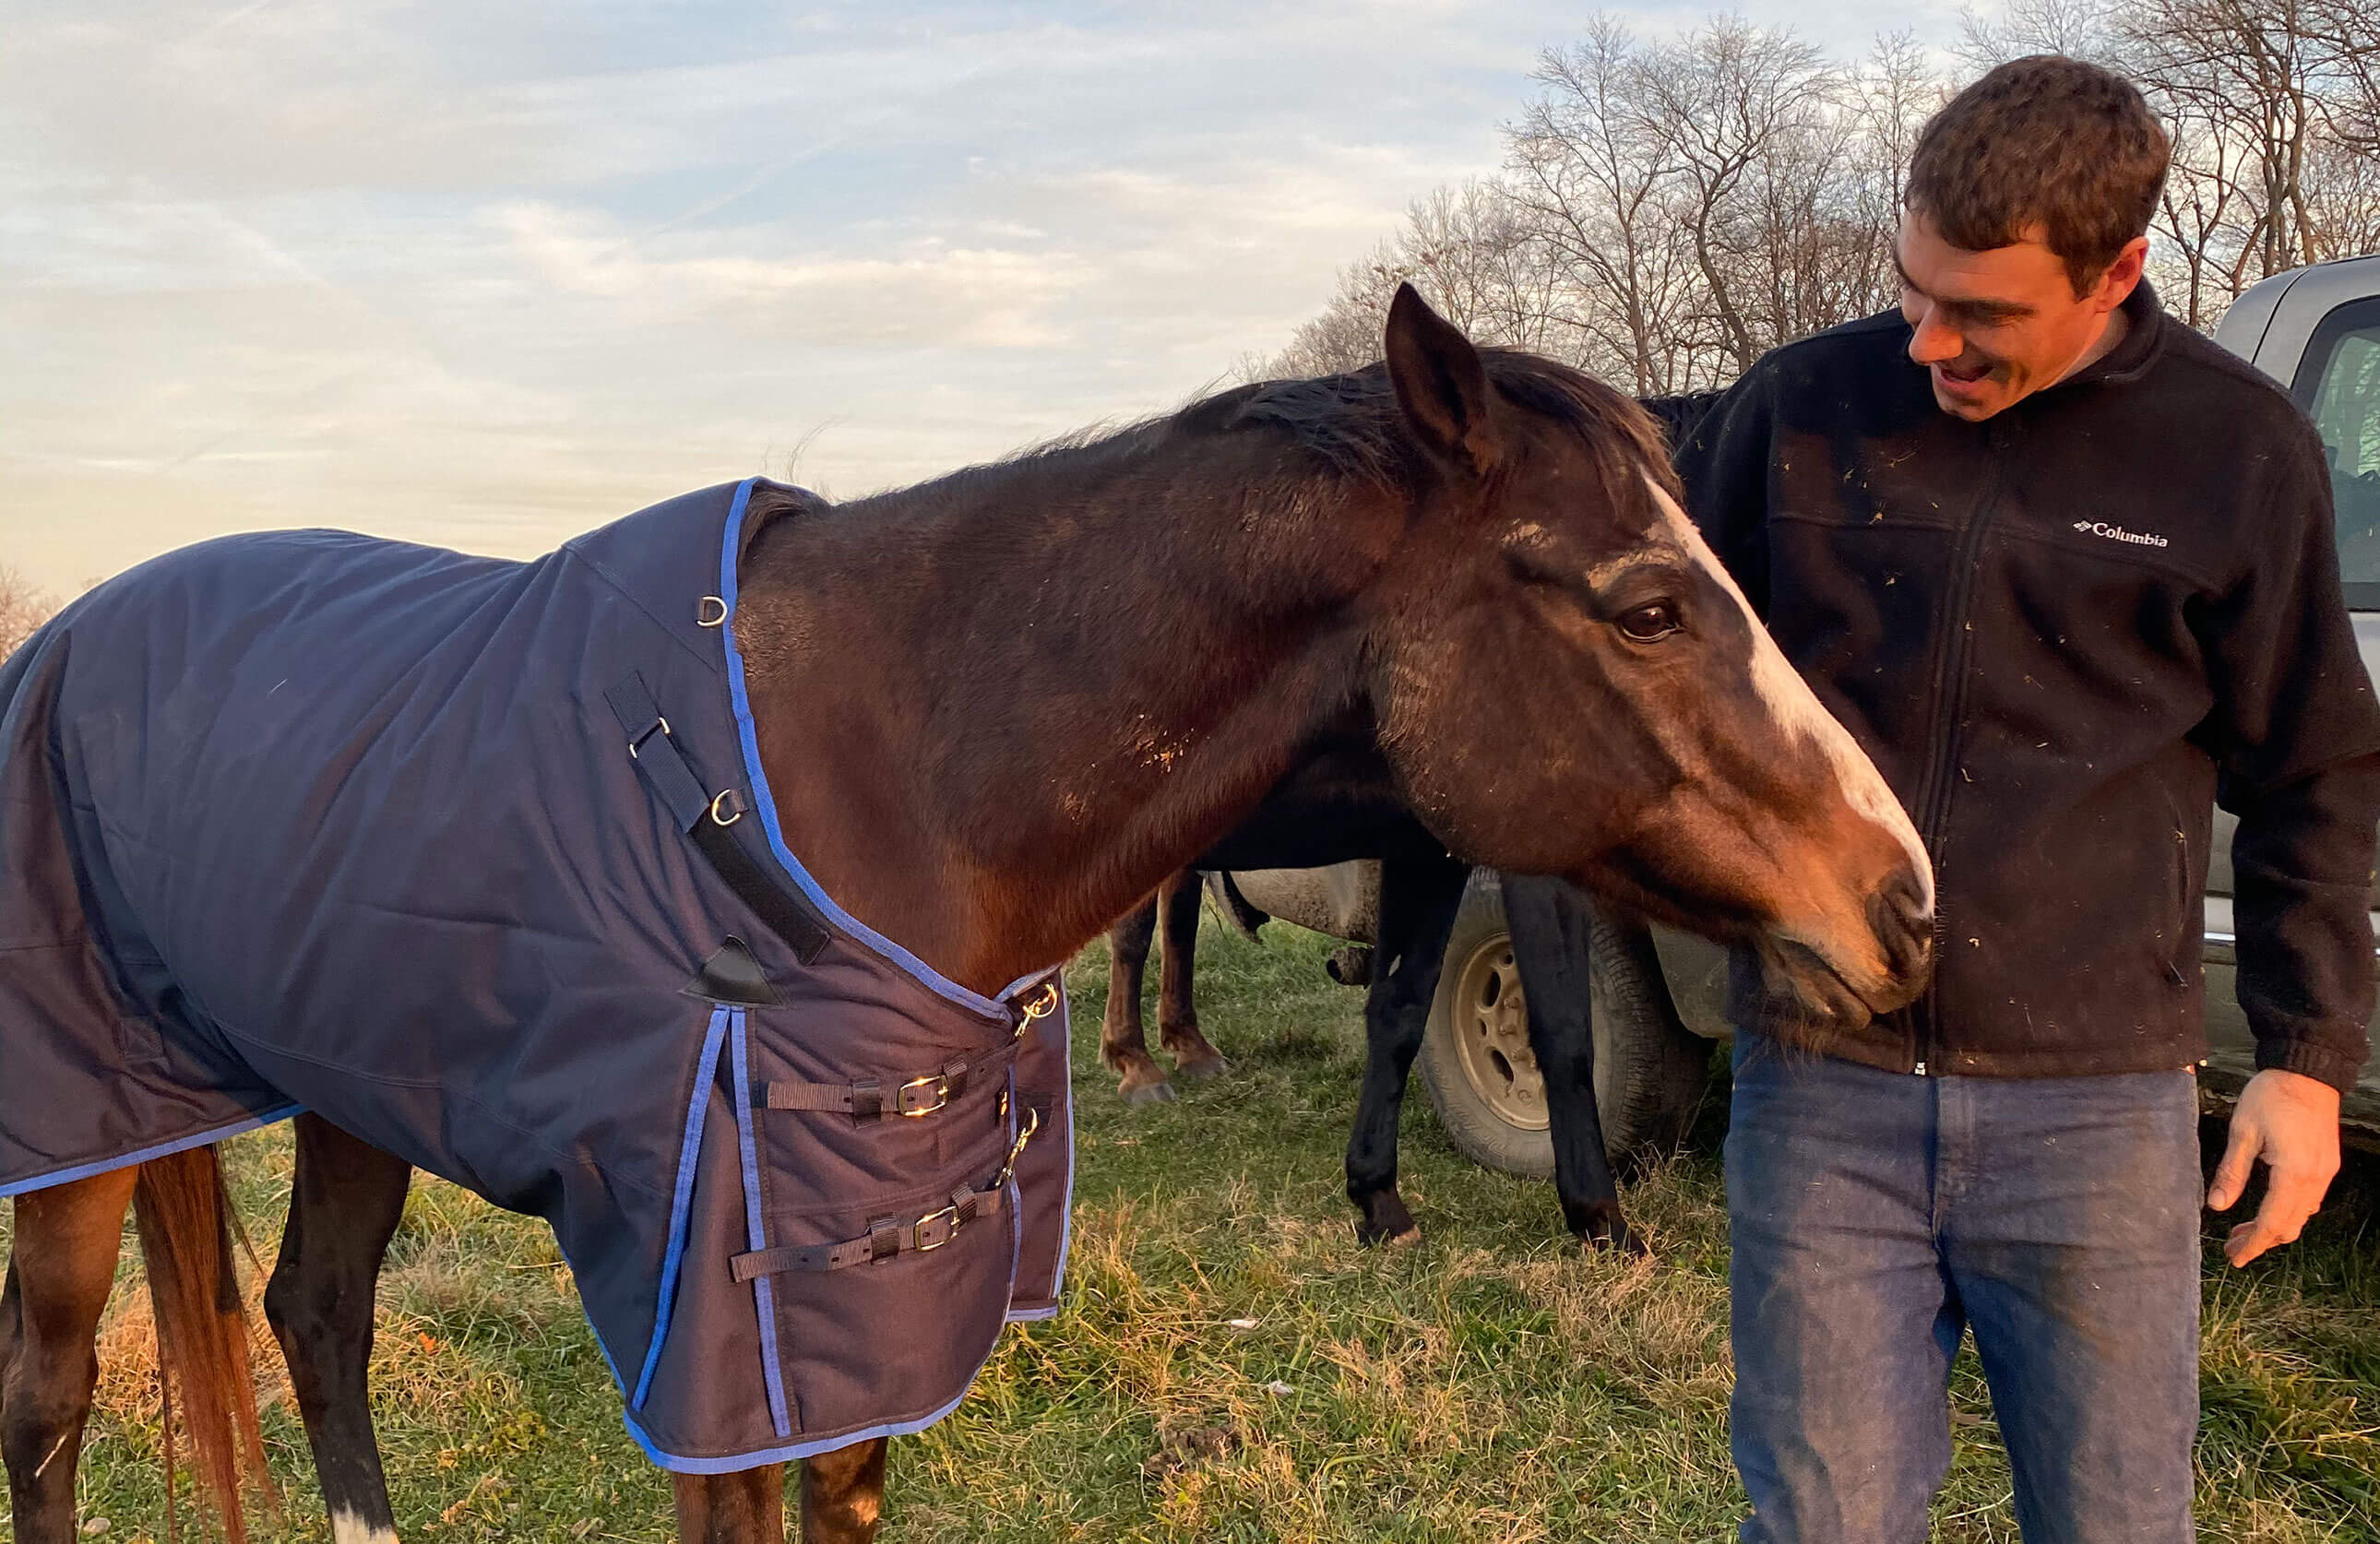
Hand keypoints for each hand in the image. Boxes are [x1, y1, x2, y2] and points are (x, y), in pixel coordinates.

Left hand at [2206, 1068, 2341, 1265]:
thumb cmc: (2271, 1097)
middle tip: (2232, 1247)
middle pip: (2289, 1225)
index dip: (2252, 1244)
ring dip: (2274, 1227)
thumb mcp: (2243, 1132)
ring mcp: (2325, 1172)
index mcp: (2293, 1173)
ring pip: (2301, 1215)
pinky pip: (2310, 1200)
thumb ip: (2232, 1172)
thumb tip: (2217, 1206)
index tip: (2234, 1258)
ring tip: (2243, 1230)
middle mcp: (2315, 1179)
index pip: (2271, 1222)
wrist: (2307, 1071)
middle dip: (2261, 1240)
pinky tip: (2267, 1208)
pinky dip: (2288, 1211)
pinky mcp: (2327, 1164)